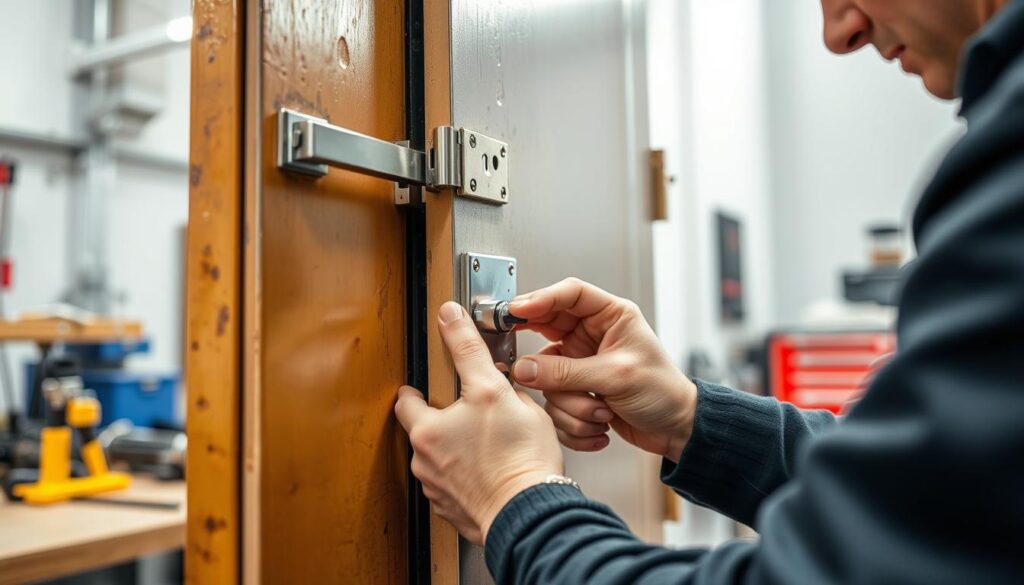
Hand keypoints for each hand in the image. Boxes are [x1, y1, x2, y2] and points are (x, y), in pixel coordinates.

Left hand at [395, 301, 563, 544]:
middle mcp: (424, 461)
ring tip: (489, 443)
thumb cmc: (517, 459)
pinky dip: (468, 475)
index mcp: (427, 430)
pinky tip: (492, 468)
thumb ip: (469, 350)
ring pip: (440, 458)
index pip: (406, 399)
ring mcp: (438, 489)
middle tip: (470, 413)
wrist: (530, 515)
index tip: (422, 384)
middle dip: (443, 419)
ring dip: (456, 449)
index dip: (416, 388)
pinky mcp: (454, 509)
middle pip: (424, 430)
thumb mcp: (495, 389)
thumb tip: (454, 322)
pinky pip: (455, 484)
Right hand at [510, 278, 697, 461]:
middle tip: (529, 372)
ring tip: (600, 412)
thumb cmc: (664, 393)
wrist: (676, 431)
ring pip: (547, 376)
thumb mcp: (615, 377)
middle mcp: (592, 336)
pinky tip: (599, 425)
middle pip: (547, 333)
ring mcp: (581, 364)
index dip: (540, 298)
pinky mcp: (576, 390)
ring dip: (570, 403)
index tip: (515, 311)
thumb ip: (566, 373)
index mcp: (610, 316)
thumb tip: (524, 369)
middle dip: (547, 365)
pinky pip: (555, 402)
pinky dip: (572, 420)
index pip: (569, 294)